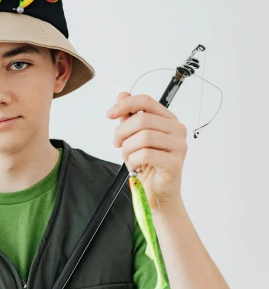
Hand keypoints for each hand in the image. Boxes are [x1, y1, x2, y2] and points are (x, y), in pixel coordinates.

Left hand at [107, 92, 186, 208]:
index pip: (146, 101)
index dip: (125, 104)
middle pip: (142, 119)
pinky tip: (135, 166)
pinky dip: (133, 161)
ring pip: (143, 137)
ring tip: (128, 158)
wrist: (158, 193)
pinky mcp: (175, 163)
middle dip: (122, 132)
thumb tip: (122, 95)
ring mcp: (179, 146)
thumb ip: (129, 117)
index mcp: (169, 119)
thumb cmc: (148, 165)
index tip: (109, 114)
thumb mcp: (135, 137)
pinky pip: (146, 154)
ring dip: (128, 149)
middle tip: (117, 144)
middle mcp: (177, 129)